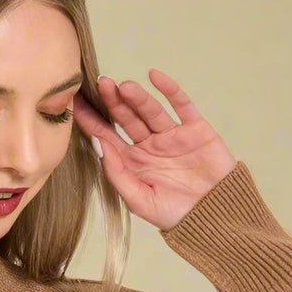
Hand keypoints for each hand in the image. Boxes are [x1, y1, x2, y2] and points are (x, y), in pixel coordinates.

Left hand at [72, 69, 236, 231]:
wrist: (215, 216)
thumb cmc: (174, 215)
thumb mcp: (140, 200)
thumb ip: (118, 174)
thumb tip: (99, 145)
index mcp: (132, 163)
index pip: (107, 137)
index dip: (91, 121)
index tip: (75, 103)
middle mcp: (149, 146)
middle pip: (127, 118)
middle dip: (114, 102)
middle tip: (102, 84)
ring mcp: (171, 135)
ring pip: (150, 110)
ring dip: (137, 97)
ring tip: (124, 86)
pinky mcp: (195, 128)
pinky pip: (181, 104)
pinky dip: (169, 89)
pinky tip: (154, 76)